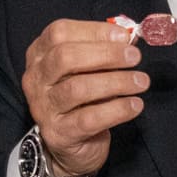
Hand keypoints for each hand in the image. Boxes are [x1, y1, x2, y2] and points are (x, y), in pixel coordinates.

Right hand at [21, 17, 147, 176]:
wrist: (72, 146)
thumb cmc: (82, 100)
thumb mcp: (87, 70)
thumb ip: (102, 50)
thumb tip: (128, 37)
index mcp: (39, 55)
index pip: (60, 33)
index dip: (93, 31)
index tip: (123, 36)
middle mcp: (35, 79)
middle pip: (65, 57)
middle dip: (105, 54)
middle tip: (134, 58)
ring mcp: (43, 107)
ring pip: (78, 88)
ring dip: (116, 82)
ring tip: (140, 82)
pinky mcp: (58, 133)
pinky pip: (89, 118)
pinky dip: (117, 110)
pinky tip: (135, 105)